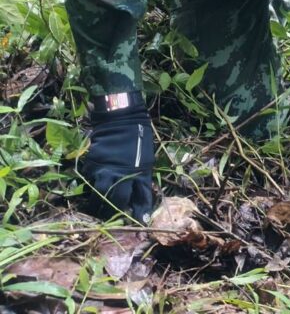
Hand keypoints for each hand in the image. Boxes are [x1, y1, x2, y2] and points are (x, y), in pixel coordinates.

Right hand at [80, 98, 153, 221]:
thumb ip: (141, 178)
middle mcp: (121, 175)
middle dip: (117, 213)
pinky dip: (92, 189)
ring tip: (101, 210)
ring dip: (101, 205)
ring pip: (100, 196)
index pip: (142, 198)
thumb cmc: (137, 137)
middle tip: (116, 219)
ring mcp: (104, 171)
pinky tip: (93, 192)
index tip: (141, 224)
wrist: (119, 120)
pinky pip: (90, 183)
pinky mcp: (92, 167)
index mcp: (140, 173)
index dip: (141, 212)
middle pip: (117, 202)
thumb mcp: (145, 158)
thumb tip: (140, 197)